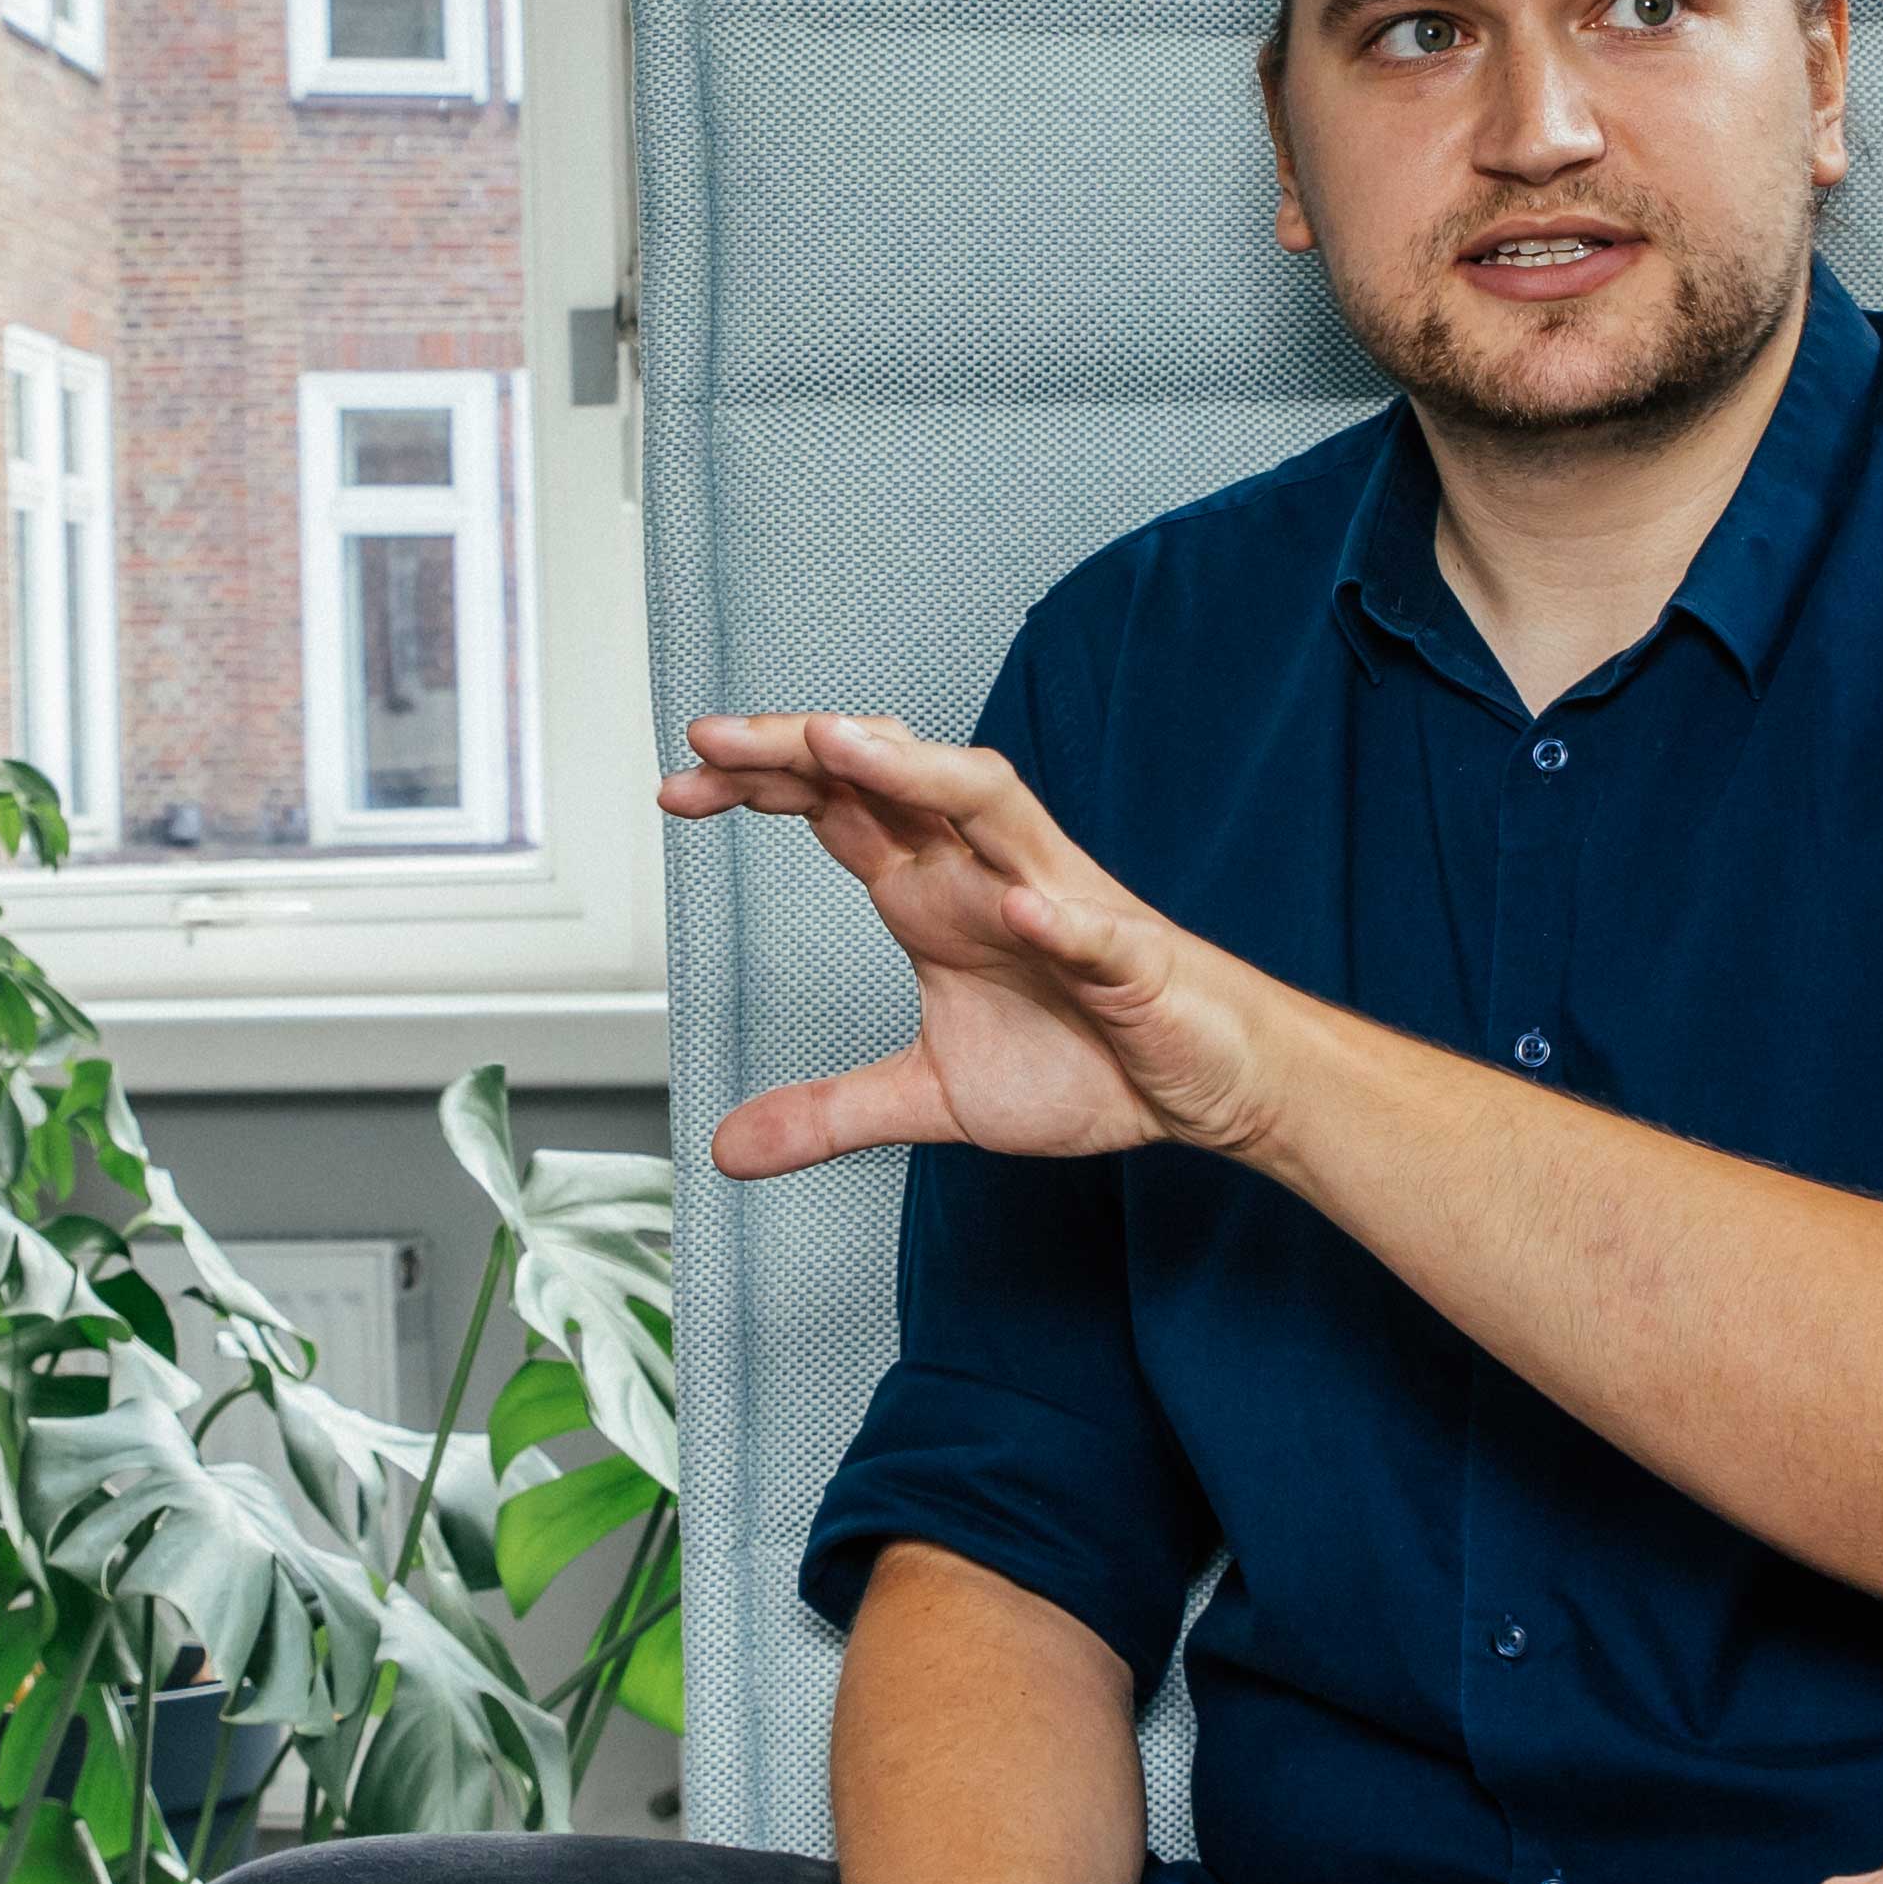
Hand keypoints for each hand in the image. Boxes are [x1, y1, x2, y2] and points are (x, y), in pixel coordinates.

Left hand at [662, 716, 1294, 1175]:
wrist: (1206, 1087)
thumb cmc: (1085, 1061)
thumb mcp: (930, 1098)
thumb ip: (830, 1112)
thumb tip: (726, 1147)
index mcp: (935, 893)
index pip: (838, 809)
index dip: (760, 784)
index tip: (676, 782)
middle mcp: (987, 872)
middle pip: (892, 777)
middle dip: (804, 748)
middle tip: (712, 735)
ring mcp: (1062, 903)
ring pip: (990, 808)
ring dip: (916, 773)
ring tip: (840, 746)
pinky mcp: (1132, 960)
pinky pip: (1096, 930)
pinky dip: (1061, 918)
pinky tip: (1021, 908)